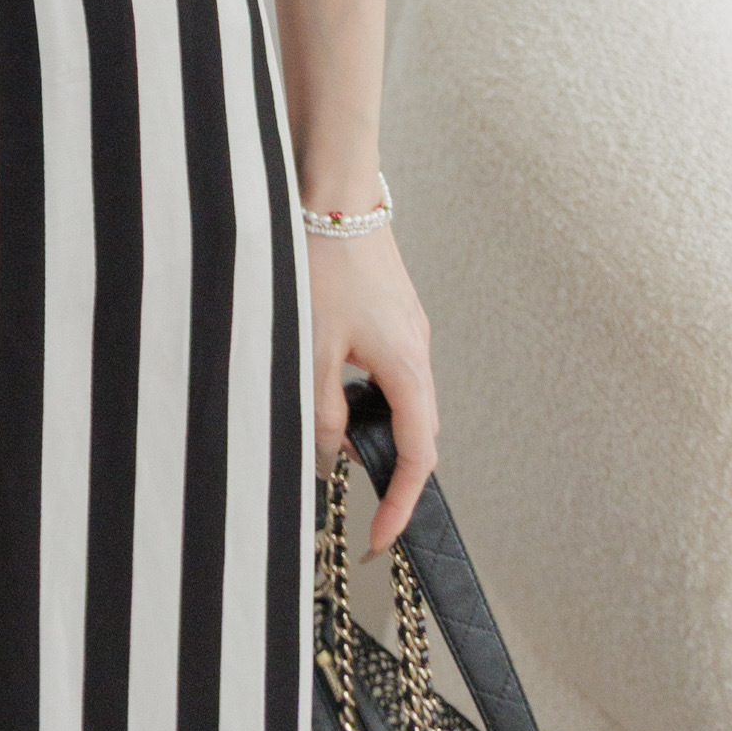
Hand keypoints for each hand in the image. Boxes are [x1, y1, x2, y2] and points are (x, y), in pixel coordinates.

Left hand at [307, 223, 436, 556]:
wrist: (333, 193)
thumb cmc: (322, 266)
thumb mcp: (312, 352)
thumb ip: (322, 414)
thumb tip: (331, 456)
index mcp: (409, 369)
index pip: (419, 457)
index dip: (401, 503)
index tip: (381, 537)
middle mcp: (418, 350)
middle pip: (415, 429)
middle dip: (384, 464)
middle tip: (348, 489)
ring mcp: (407, 327)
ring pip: (396, 397)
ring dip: (367, 422)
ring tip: (324, 422)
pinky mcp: (390, 310)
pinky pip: (385, 369)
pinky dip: (362, 390)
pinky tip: (324, 376)